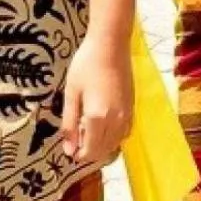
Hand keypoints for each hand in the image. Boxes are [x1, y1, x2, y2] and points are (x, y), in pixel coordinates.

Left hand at [61, 31, 132, 165]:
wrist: (111, 45)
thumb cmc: (86, 65)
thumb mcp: (71, 93)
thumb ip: (69, 124)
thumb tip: (68, 150)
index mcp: (97, 118)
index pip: (90, 151)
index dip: (78, 155)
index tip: (69, 149)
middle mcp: (116, 120)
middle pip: (104, 150)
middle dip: (90, 152)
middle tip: (76, 139)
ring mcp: (127, 114)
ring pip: (117, 143)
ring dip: (103, 146)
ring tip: (88, 133)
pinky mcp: (132, 107)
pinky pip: (125, 132)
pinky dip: (115, 137)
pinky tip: (104, 126)